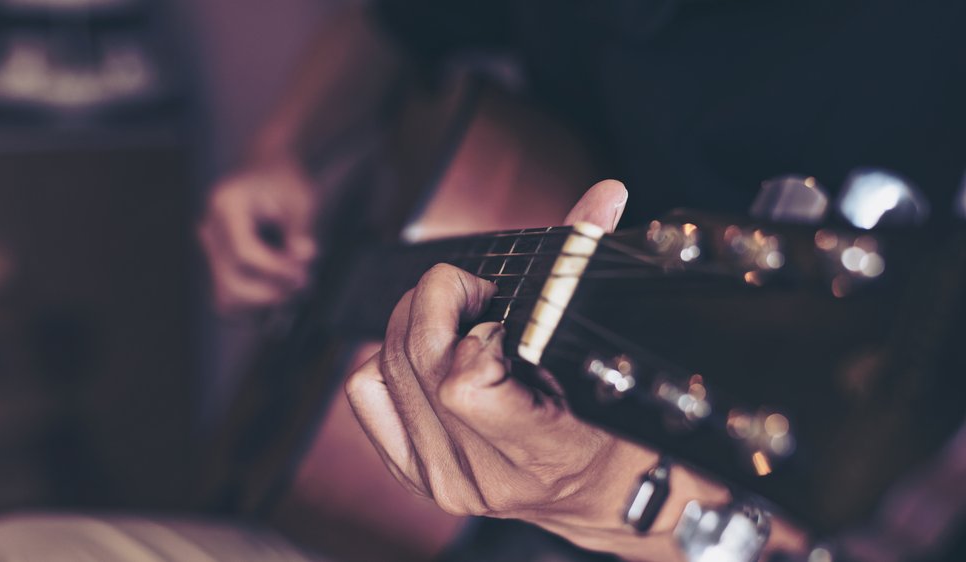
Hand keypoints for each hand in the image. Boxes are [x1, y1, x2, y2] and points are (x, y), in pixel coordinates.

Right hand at [198, 158, 318, 313]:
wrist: (268, 172)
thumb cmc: (285, 182)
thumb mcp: (301, 199)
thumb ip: (302, 229)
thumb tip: (304, 256)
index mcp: (226, 205)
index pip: (244, 252)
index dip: (275, 270)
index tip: (302, 274)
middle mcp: (210, 228)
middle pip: (231, 280)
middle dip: (269, 291)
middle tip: (301, 285)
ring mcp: (210, 247)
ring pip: (225, 296)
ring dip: (261, 301)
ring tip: (290, 288)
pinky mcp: (216, 261)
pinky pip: (228, 295)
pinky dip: (253, 300)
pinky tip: (277, 288)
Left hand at [346, 180, 728, 557]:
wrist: (598, 491)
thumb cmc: (612, 425)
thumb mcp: (604, 354)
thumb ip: (586, 269)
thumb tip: (604, 194)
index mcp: (537, 450)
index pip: (465, 383)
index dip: (481, 329)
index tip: (509, 318)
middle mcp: (480, 472)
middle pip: (417, 355)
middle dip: (444, 298)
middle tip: (481, 298)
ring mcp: (440, 476)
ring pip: (386, 364)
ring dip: (417, 320)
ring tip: (461, 322)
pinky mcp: (411, 470)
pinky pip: (364, 390)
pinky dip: (387, 356)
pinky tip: (428, 352)